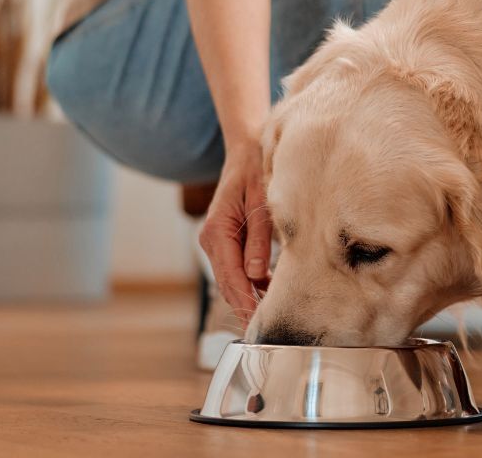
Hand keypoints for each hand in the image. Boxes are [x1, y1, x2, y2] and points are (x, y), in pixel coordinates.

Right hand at [198, 144, 272, 322]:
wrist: (247, 151)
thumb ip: (260, 240)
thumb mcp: (261, 204)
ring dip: (247, 296)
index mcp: (217, 230)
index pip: (231, 275)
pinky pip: (235, 268)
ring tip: (269, 315)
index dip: (245, 300)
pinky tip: (268, 291)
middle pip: (227, 283)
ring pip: (230, 279)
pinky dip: (249, 282)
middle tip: (266, 330)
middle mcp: (212, 238)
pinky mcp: (225, 241)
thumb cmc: (257, 173)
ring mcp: (216, 241)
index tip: (258, 321)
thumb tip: (256, 275)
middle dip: (245, 306)